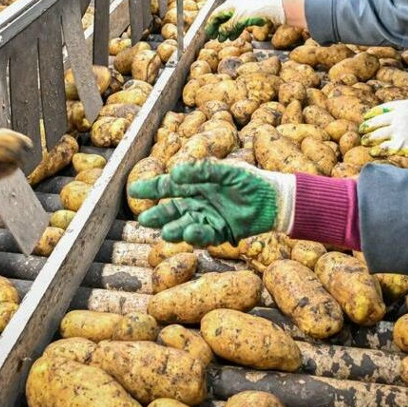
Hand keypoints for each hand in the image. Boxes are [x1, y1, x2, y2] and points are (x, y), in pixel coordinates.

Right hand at [130, 160, 294, 245]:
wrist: (273, 199)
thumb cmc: (250, 180)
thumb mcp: (226, 171)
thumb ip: (203, 171)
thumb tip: (175, 172)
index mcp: (197, 184)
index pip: (170, 186)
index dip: (152, 188)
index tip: (134, 191)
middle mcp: (198, 202)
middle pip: (173, 209)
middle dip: (159, 215)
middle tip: (144, 220)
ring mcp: (208, 218)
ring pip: (185, 224)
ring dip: (174, 228)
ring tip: (164, 231)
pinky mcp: (220, 232)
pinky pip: (204, 235)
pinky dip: (196, 235)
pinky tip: (189, 233)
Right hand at [204, 0, 284, 40]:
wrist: (274, 9)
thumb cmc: (255, 10)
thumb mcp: (238, 20)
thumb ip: (227, 27)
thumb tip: (220, 33)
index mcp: (229, 5)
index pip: (215, 15)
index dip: (210, 25)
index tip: (208, 34)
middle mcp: (234, 7)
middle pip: (222, 18)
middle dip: (217, 28)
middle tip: (213, 37)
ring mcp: (242, 11)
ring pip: (230, 21)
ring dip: (225, 30)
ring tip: (222, 39)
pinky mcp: (249, 16)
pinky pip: (238, 23)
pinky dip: (234, 30)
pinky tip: (233, 36)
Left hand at [359, 100, 407, 160]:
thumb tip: (399, 114)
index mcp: (403, 106)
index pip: (382, 108)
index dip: (372, 113)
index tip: (367, 116)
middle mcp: (398, 117)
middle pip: (376, 122)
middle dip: (367, 126)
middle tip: (362, 129)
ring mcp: (398, 131)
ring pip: (377, 135)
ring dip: (369, 138)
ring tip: (365, 141)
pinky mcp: (401, 144)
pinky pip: (385, 147)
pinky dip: (378, 149)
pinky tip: (373, 151)